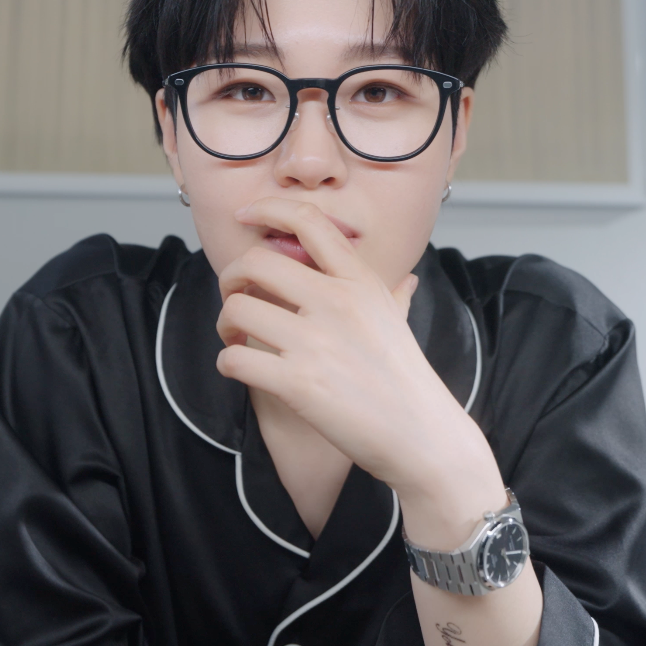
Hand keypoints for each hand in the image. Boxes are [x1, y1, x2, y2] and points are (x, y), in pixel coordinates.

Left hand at [212, 197, 498, 504]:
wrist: (421, 436)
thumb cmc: (407, 381)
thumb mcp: (400, 323)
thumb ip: (394, 295)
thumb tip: (407, 280)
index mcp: (360, 281)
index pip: (308, 222)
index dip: (268, 209)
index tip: (246, 214)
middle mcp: (337, 303)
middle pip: (256, 262)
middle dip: (231, 277)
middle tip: (233, 296)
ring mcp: (316, 343)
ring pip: (236, 309)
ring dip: (224, 323)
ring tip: (233, 338)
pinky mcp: (297, 384)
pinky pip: (234, 358)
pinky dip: (226, 362)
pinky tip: (239, 367)